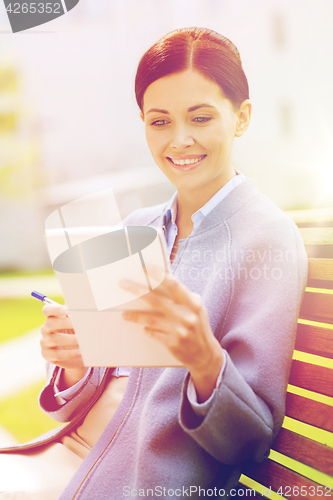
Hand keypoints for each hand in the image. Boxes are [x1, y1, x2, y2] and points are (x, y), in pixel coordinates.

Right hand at [40, 304, 87, 388]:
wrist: (76, 352)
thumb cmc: (77, 332)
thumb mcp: (77, 322)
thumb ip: (78, 313)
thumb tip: (88, 304)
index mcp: (52, 317)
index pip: (47, 310)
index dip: (56, 309)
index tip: (67, 309)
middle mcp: (46, 329)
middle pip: (50, 323)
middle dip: (65, 323)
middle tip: (79, 324)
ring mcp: (45, 342)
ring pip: (55, 339)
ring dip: (70, 339)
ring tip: (82, 340)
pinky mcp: (47, 355)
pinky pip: (57, 354)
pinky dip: (70, 353)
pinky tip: (81, 352)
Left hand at [120, 266, 223, 402]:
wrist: (206, 354)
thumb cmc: (198, 326)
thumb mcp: (196, 308)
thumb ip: (182, 296)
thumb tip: (163, 279)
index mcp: (192, 303)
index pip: (173, 284)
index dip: (158, 274)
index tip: (144, 266)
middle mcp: (186, 315)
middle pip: (156, 300)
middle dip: (137, 290)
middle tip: (123, 283)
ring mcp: (179, 330)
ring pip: (151, 319)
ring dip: (135, 316)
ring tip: (124, 314)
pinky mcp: (173, 343)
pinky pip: (153, 333)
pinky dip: (147, 330)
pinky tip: (143, 328)